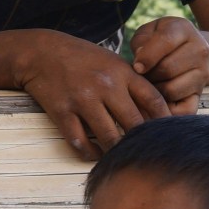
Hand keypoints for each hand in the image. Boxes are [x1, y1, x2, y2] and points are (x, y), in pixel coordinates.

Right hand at [16, 31, 170, 160]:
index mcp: (121, 72)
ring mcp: (82, 100)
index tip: (168, 135)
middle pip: (135, 124)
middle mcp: (105, 86)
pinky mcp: (62, 112)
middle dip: (142, 140)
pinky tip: (95, 154)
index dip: (165, 121)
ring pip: (109, 138)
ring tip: (121, 155)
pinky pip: (80, 143)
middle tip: (146, 151)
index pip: (154, 100)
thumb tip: (155, 114)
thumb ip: (133, 84)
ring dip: (117, 151)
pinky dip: (90, 154)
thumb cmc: (81, 58)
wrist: (40, 53)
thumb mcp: (111, 62)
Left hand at [130, 16, 208, 113]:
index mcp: (184, 29)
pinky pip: (184, 109)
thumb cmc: (160, 41)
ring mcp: (204, 72)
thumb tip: (140, 64)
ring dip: (155, 91)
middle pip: (167, 69)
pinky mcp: (201, 93)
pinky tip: (158, 101)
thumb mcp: (149, 31)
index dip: (147, 56)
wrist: (191, 50)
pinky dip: (167, 110)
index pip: (165, 42)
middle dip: (148, 75)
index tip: (136, 67)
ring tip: (149, 84)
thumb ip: (141, 42)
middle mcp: (200, 50)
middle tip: (141, 76)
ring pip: (172, 90)